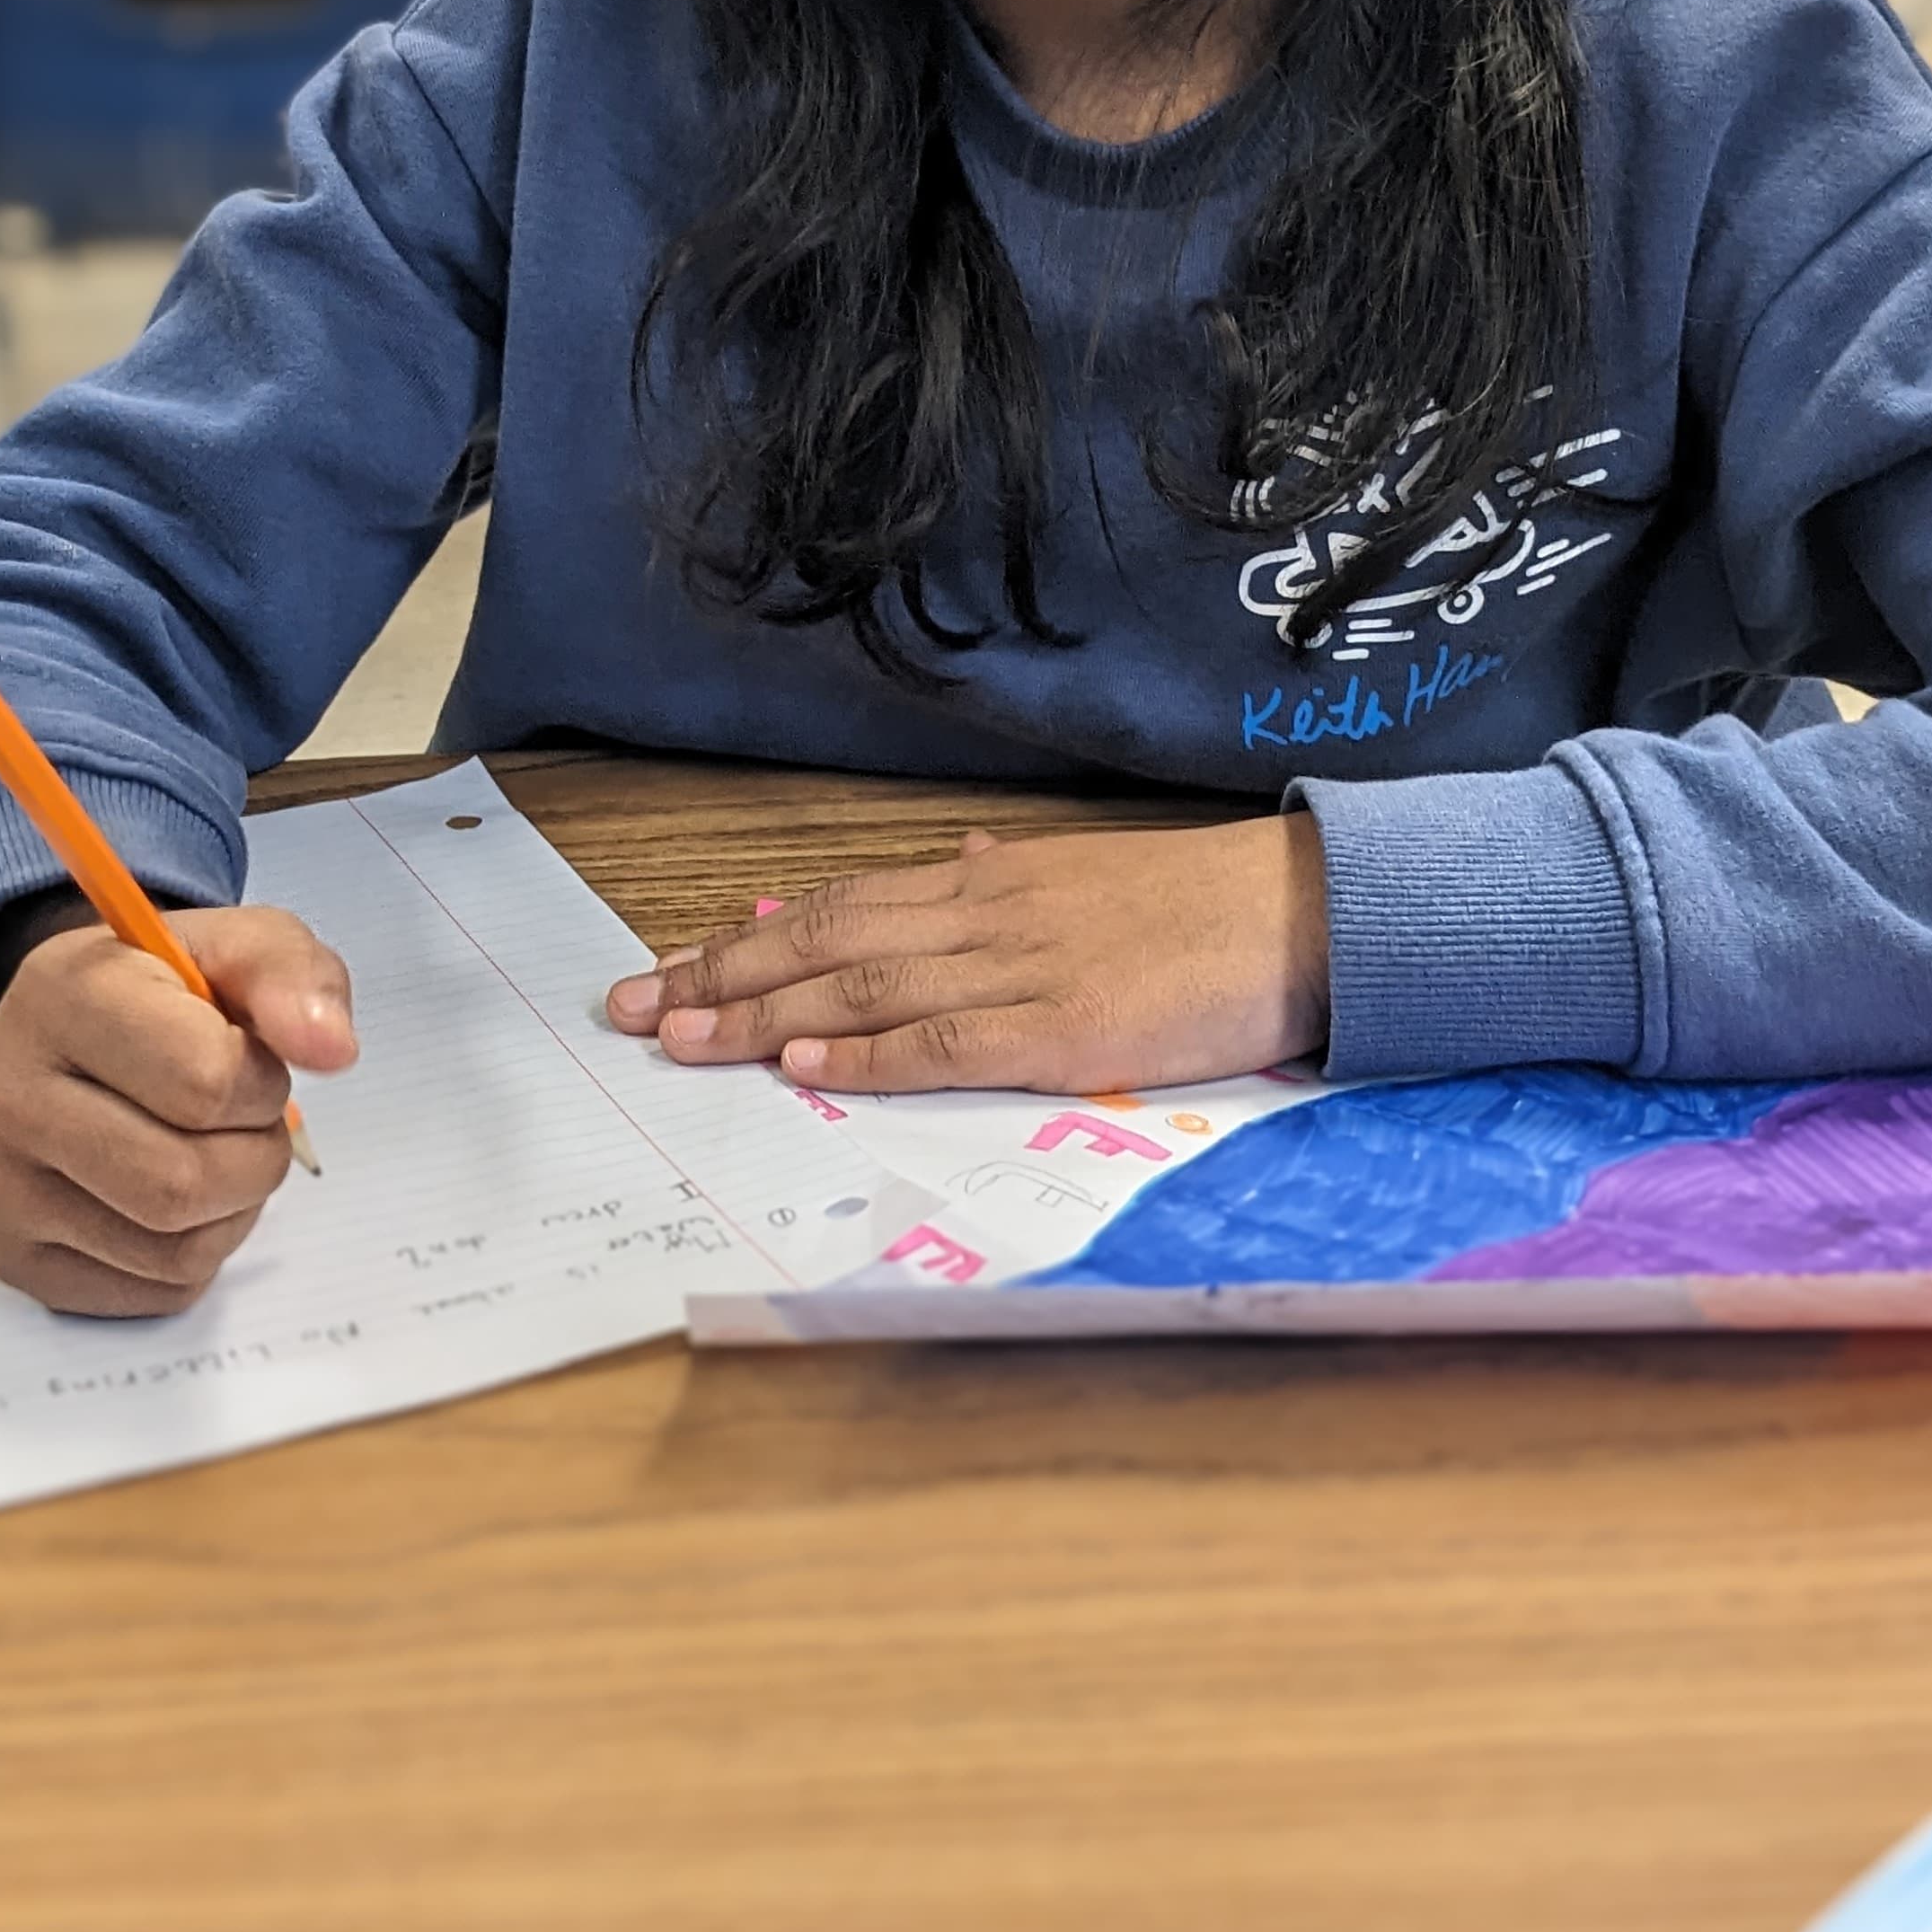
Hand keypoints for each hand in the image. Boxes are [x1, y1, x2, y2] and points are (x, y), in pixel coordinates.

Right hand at [0, 910, 358, 1317]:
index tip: (251, 1061)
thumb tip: (331, 1049)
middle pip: (184, 1184)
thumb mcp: (236, 948)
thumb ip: (293, 976)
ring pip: (175, 1250)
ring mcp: (1, 1186)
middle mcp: (9, 1094)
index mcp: (64, 997)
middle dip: (255, 1157)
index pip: (204, 1082)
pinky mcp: (14, 1257)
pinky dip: (195, 1256)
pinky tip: (174, 1196)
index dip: (260, 1082)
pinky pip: (152, 1293)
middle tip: (245, 1120)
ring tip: (212, 1151)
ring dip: (233, 1209)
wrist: (70, 1032)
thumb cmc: (161, 992)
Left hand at [606, 814, 1328, 1093]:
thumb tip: (964, 865)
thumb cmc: (1200, 904)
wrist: (1300, 913)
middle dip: (719, 979)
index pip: (839, 905)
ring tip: (679, 1037)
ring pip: (862, 990)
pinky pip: (943, 1043)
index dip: (748, 939)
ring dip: (760, 1018)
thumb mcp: (1092, 875)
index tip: (674, 964)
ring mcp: (1020, 972)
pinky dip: (865, 1056)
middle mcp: (985, 916)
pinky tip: (803, 1067)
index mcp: (990, 882)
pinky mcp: (1063, 1028)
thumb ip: (1017, 880)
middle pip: (824, 943)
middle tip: (631, 1007)